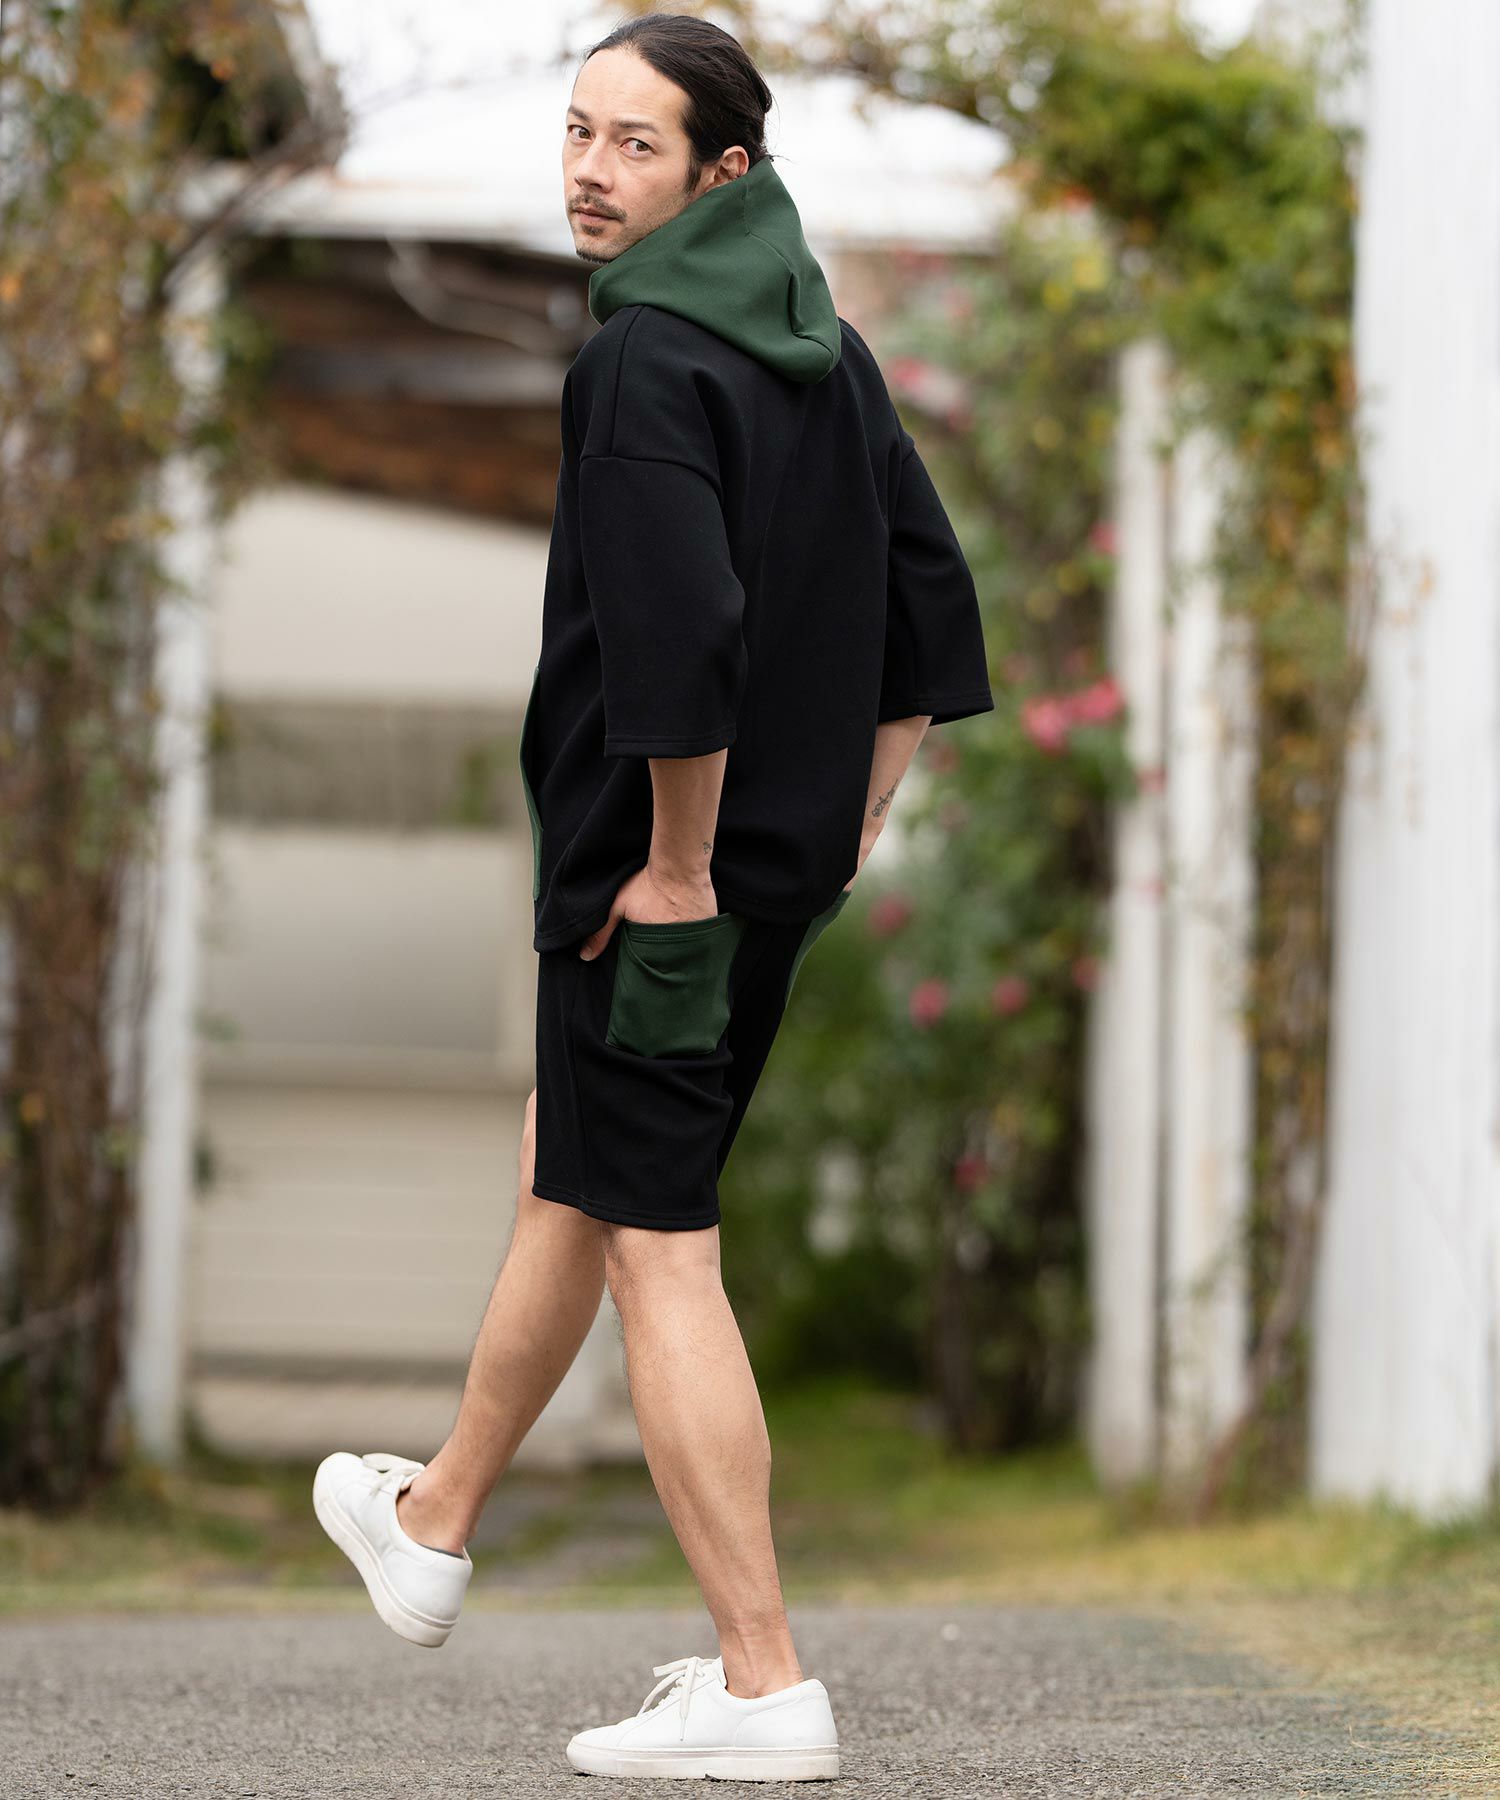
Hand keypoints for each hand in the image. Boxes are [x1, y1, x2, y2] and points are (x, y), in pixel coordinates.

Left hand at [579, 862, 718, 959]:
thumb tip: (585, 956)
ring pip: (691, 949)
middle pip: (673, 958)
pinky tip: (694, 925)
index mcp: (655, 944)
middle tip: (663, 942)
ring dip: (685, 944)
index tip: (649, 953)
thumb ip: (601, 933)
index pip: (653, 964)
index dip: (651, 959)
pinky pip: (706, 937)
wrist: (678, 865)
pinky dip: (700, 934)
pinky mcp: (711, 924)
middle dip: (668, 955)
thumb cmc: (647, 884)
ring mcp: (697, 935)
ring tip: (679, 934)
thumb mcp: (618, 906)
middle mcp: (679, 944)